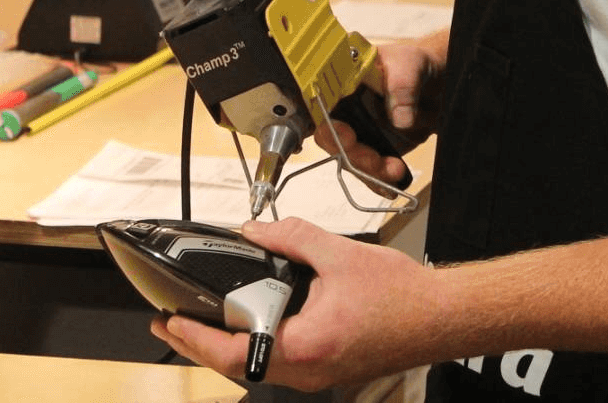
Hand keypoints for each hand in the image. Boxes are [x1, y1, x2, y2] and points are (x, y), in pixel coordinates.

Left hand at [151, 217, 438, 391]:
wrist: (439, 316)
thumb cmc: (401, 296)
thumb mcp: (340, 255)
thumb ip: (293, 238)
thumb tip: (255, 232)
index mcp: (304, 346)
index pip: (232, 350)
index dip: (194, 337)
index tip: (168, 321)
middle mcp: (305, 370)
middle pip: (237, 363)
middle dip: (201, 342)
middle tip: (172, 323)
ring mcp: (316, 375)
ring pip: (257, 364)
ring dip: (228, 344)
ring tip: (205, 321)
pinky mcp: (326, 368)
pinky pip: (279, 360)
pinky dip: (257, 342)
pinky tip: (255, 322)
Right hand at [315, 32, 447, 185]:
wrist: (436, 83)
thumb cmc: (414, 64)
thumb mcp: (410, 64)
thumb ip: (403, 85)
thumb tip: (400, 119)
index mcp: (343, 81)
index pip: (321, 105)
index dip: (328, 125)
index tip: (347, 136)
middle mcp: (344, 108)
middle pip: (331, 139)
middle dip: (352, 155)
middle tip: (374, 160)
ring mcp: (357, 130)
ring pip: (349, 159)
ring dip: (369, 171)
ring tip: (394, 170)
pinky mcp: (373, 148)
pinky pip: (368, 170)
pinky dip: (378, 181)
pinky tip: (394, 181)